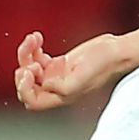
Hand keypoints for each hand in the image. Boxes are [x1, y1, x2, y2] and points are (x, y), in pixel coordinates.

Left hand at [13, 31, 131, 111]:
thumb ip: (62, 87)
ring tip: (33, 41)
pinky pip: (36, 57)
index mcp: (61, 96)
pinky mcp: (58, 63)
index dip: (25, 89)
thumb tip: (44, 85)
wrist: (115, 50)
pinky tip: (37, 38)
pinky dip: (32, 47)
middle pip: (27, 86)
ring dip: (26, 54)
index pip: (32, 101)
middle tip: (31, 60)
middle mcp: (56, 88)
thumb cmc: (104, 64)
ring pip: (29, 69)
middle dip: (23, 72)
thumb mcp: (82, 76)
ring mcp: (56, 75)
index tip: (29, 71)